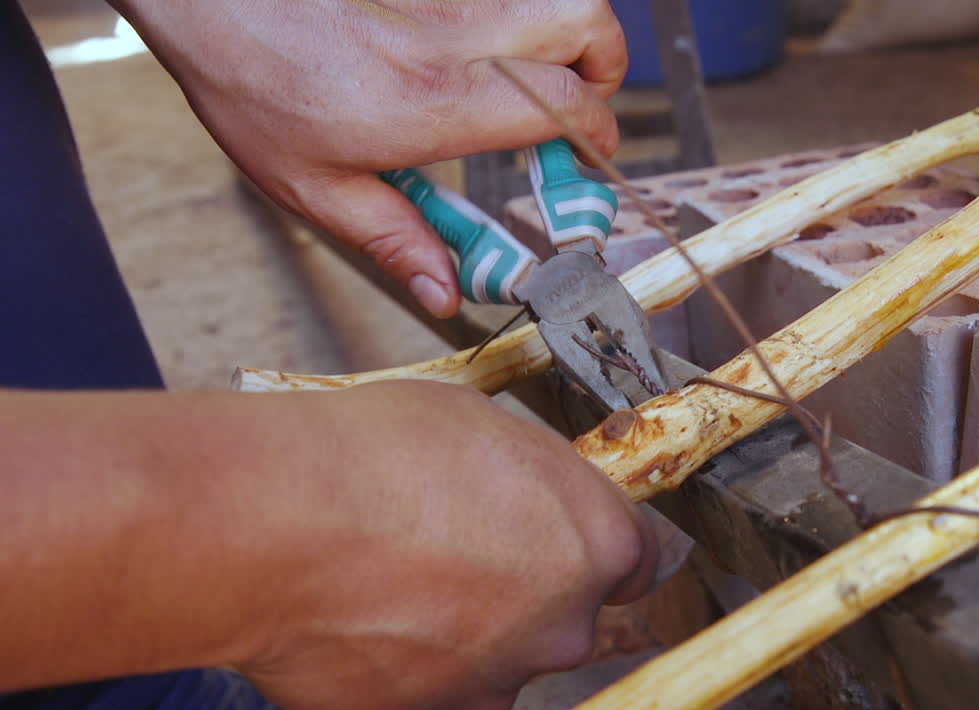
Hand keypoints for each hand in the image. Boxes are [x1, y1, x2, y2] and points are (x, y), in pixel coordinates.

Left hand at [109, 0, 628, 316]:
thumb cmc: (252, 84)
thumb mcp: (315, 187)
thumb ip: (394, 239)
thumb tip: (444, 294)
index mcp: (434, 103)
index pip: (565, 105)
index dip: (597, 137)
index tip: (587, 165)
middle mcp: (454, 38)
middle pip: (585, 25)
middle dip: (607, 68)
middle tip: (581, 108)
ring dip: (569, 38)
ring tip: (543, 77)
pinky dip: (518, 21)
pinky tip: (487, 53)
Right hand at [239, 382, 657, 709]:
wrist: (273, 524)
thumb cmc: (375, 459)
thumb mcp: (484, 426)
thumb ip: (535, 479)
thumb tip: (534, 495)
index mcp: (596, 545)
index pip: (633, 562)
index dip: (589, 544)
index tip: (558, 537)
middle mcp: (562, 626)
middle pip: (562, 614)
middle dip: (522, 588)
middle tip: (452, 548)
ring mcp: (493, 681)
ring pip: (494, 656)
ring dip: (461, 628)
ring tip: (392, 578)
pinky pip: (429, 688)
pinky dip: (406, 661)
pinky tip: (363, 615)